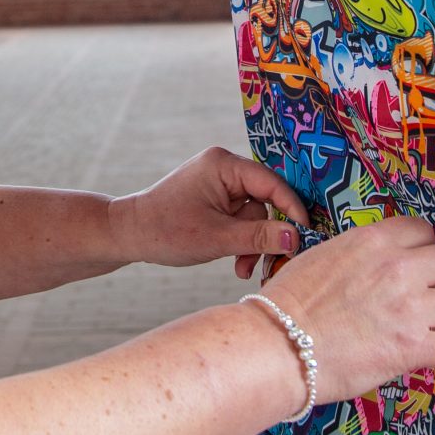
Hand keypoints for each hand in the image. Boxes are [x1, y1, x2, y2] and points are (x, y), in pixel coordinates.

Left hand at [114, 147, 308, 277]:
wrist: (128, 235)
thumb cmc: (166, 232)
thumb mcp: (217, 238)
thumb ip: (259, 237)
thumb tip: (296, 237)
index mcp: (224, 165)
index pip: (272, 184)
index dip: (292, 209)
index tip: (306, 235)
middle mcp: (224, 167)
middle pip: (265, 201)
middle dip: (263, 234)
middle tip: (268, 263)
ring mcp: (219, 182)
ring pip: (253, 215)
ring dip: (249, 243)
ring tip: (239, 268)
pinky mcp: (215, 198)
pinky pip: (239, 218)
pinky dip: (239, 239)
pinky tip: (233, 260)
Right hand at [258, 214, 434, 402]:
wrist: (277, 345)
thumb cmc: (287, 307)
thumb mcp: (323, 258)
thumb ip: (358, 258)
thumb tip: (370, 271)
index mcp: (373, 242)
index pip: (424, 230)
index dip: (427, 252)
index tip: (424, 269)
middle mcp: (397, 267)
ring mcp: (408, 306)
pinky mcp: (412, 345)